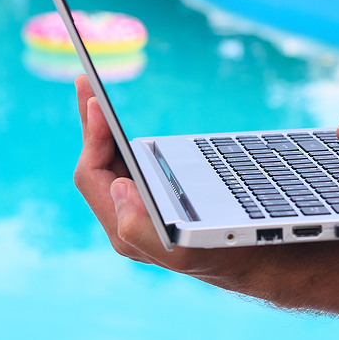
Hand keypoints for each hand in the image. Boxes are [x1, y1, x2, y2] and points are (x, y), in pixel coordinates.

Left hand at [72, 75, 256, 276]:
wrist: (254, 259)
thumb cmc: (225, 253)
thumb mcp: (184, 250)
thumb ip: (140, 230)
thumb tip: (117, 188)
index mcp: (125, 228)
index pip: (91, 176)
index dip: (92, 138)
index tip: (96, 103)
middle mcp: (125, 217)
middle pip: (94, 164)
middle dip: (90, 124)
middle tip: (84, 81)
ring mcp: (138, 207)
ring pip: (108, 162)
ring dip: (99, 128)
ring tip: (90, 93)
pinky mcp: (154, 198)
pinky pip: (125, 164)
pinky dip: (117, 139)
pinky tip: (115, 125)